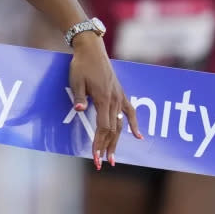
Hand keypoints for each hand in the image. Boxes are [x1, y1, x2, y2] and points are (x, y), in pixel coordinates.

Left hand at [69, 36, 141, 168]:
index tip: (95, 156)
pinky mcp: (121, 93)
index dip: (99, 143)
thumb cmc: (81, 65)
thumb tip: (80, 110)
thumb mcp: (75, 80)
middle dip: (107, 147)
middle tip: (102, 163)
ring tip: (113, 157)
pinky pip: (130, 111)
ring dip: (116, 141)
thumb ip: (79, 97)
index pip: (103, 127)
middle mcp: (114, 100)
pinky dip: (134, 124)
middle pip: (112, 129)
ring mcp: (119, 97)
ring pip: (120, 124)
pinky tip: (138, 137)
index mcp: (103, 98)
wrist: (91, 50)